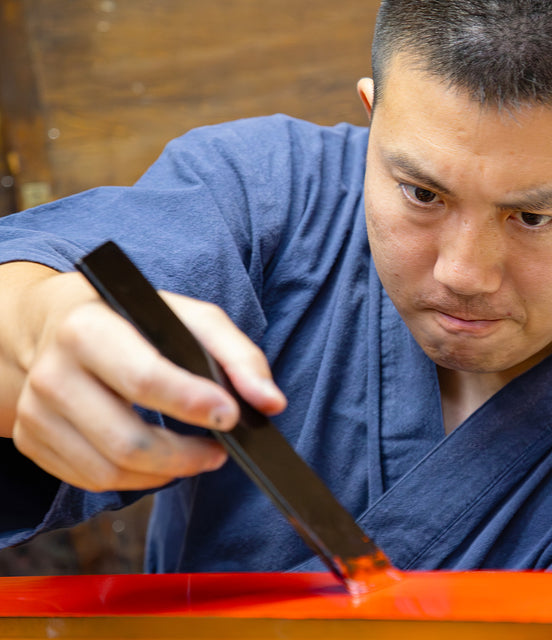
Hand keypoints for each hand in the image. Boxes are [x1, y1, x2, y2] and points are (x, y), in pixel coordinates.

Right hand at [10, 270, 285, 491]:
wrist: (56, 323)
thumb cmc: (133, 320)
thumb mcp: (189, 318)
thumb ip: (238, 355)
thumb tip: (271, 402)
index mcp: (89, 329)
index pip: (144, 378)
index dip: (191, 403)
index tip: (230, 417)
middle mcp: (53, 372)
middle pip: (126, 440)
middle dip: (185, 455)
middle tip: (220, 449)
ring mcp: (35, 411)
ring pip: (109, 470)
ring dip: (166, 473)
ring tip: (197, 455)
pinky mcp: (31, 440)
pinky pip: (91, 480)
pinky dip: (136, 480)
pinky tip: (158, 460)